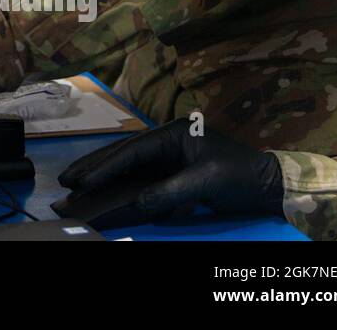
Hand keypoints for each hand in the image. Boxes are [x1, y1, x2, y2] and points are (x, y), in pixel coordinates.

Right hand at [57, 118, 284, 220]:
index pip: (133, 150)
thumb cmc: (241, 176)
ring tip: (75, 183)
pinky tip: (103, 190)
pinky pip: (140, 178)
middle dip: (93, 166)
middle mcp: (167, 140)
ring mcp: (169, 156)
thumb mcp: (207, 182)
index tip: (84, 181)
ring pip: (127, 165)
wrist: (270, 185)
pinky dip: (120, 185)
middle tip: (66, 180)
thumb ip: (171, 192)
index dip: (105, 166)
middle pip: (123, 153)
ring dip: (102, 174)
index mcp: (174, 133)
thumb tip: (138, 203)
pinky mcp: (173, 172)